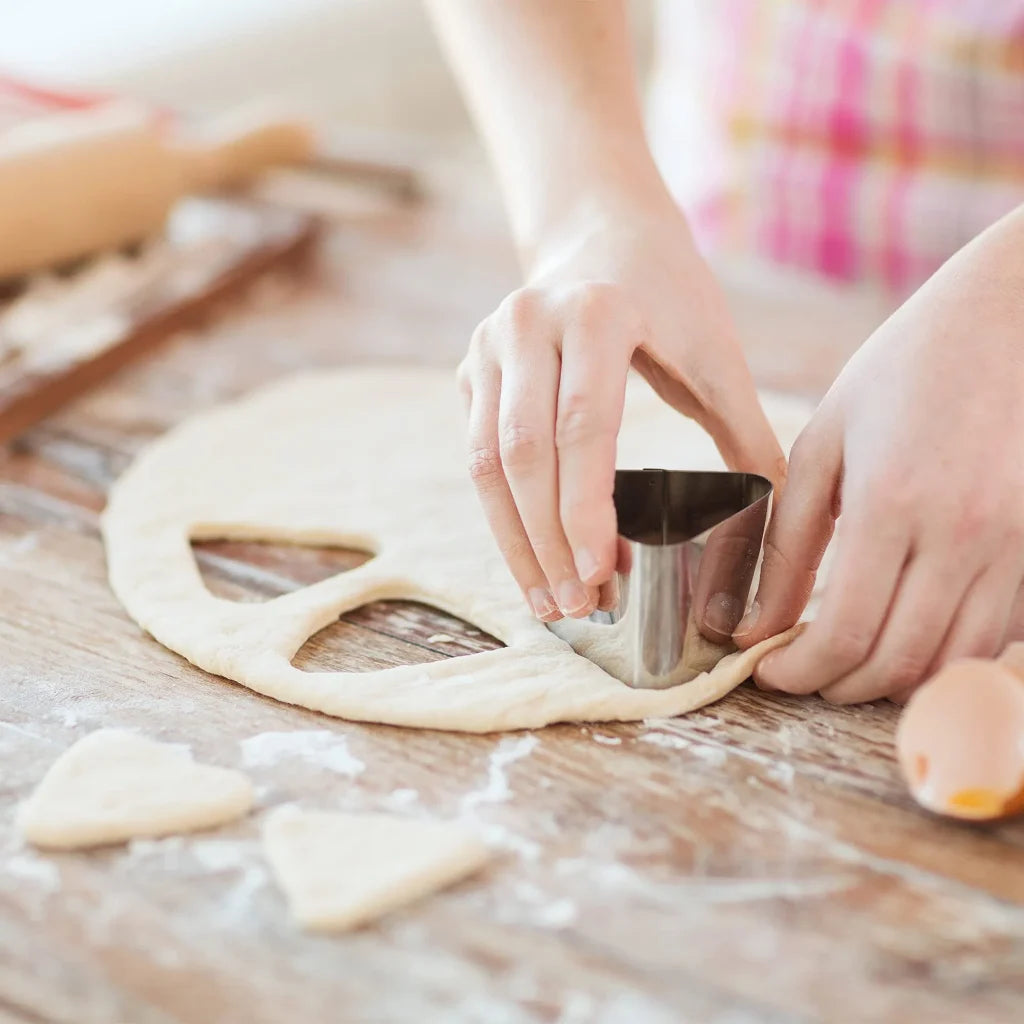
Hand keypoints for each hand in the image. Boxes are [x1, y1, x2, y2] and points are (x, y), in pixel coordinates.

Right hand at [458, 194, 785, 621]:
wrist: (601, 233)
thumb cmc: (670, 297)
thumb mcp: (717, 355)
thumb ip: (748, 436)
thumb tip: (781, 531)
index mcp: (596, 313)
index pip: (582, 427)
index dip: (585, 507)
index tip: (599, 573)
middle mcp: (527, 324)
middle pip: (522, 454)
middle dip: (547, 541)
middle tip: (579, 606)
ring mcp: (489, 346)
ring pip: (485, 464)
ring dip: (516, 541)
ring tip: (550, 602)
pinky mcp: (471, 370)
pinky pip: (477, 456)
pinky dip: (504, 516)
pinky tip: (533, 560)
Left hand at [734, 208, 1023, 701]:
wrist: (1010, 318)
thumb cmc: (903, 373)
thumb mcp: (826, 445)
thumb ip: (787, 543)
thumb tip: (753, 625)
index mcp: (894, 501)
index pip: (845, 633)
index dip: (801, 673)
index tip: (770, 672)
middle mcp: (966, 533)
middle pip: (899, 662)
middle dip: (839, 686)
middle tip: (806, 671)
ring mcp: (1018, 543)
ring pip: (953, 661)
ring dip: (894, 680)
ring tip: (851, 659)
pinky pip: (999, 636)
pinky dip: (946, 653)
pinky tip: (908, 629)